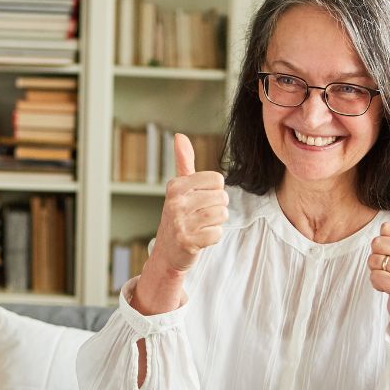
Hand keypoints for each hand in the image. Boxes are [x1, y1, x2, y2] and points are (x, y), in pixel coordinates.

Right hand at [148, 133, 228, 274]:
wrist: (167, 253)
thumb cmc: (178, 217)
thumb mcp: (178, 189)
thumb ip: (183, 162)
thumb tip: (180, 136)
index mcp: (176, 186)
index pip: (217, 180)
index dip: (215, 191)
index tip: (201, 200)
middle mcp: (176, 202)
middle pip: (222, 198)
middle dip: (218, 208)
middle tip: (202, 216)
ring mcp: (181, 223)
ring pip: (221, 215)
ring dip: (216, 223)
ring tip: (201, 226)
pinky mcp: (188, 241)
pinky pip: (217, 234)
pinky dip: (213, 238)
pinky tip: (201, 238)